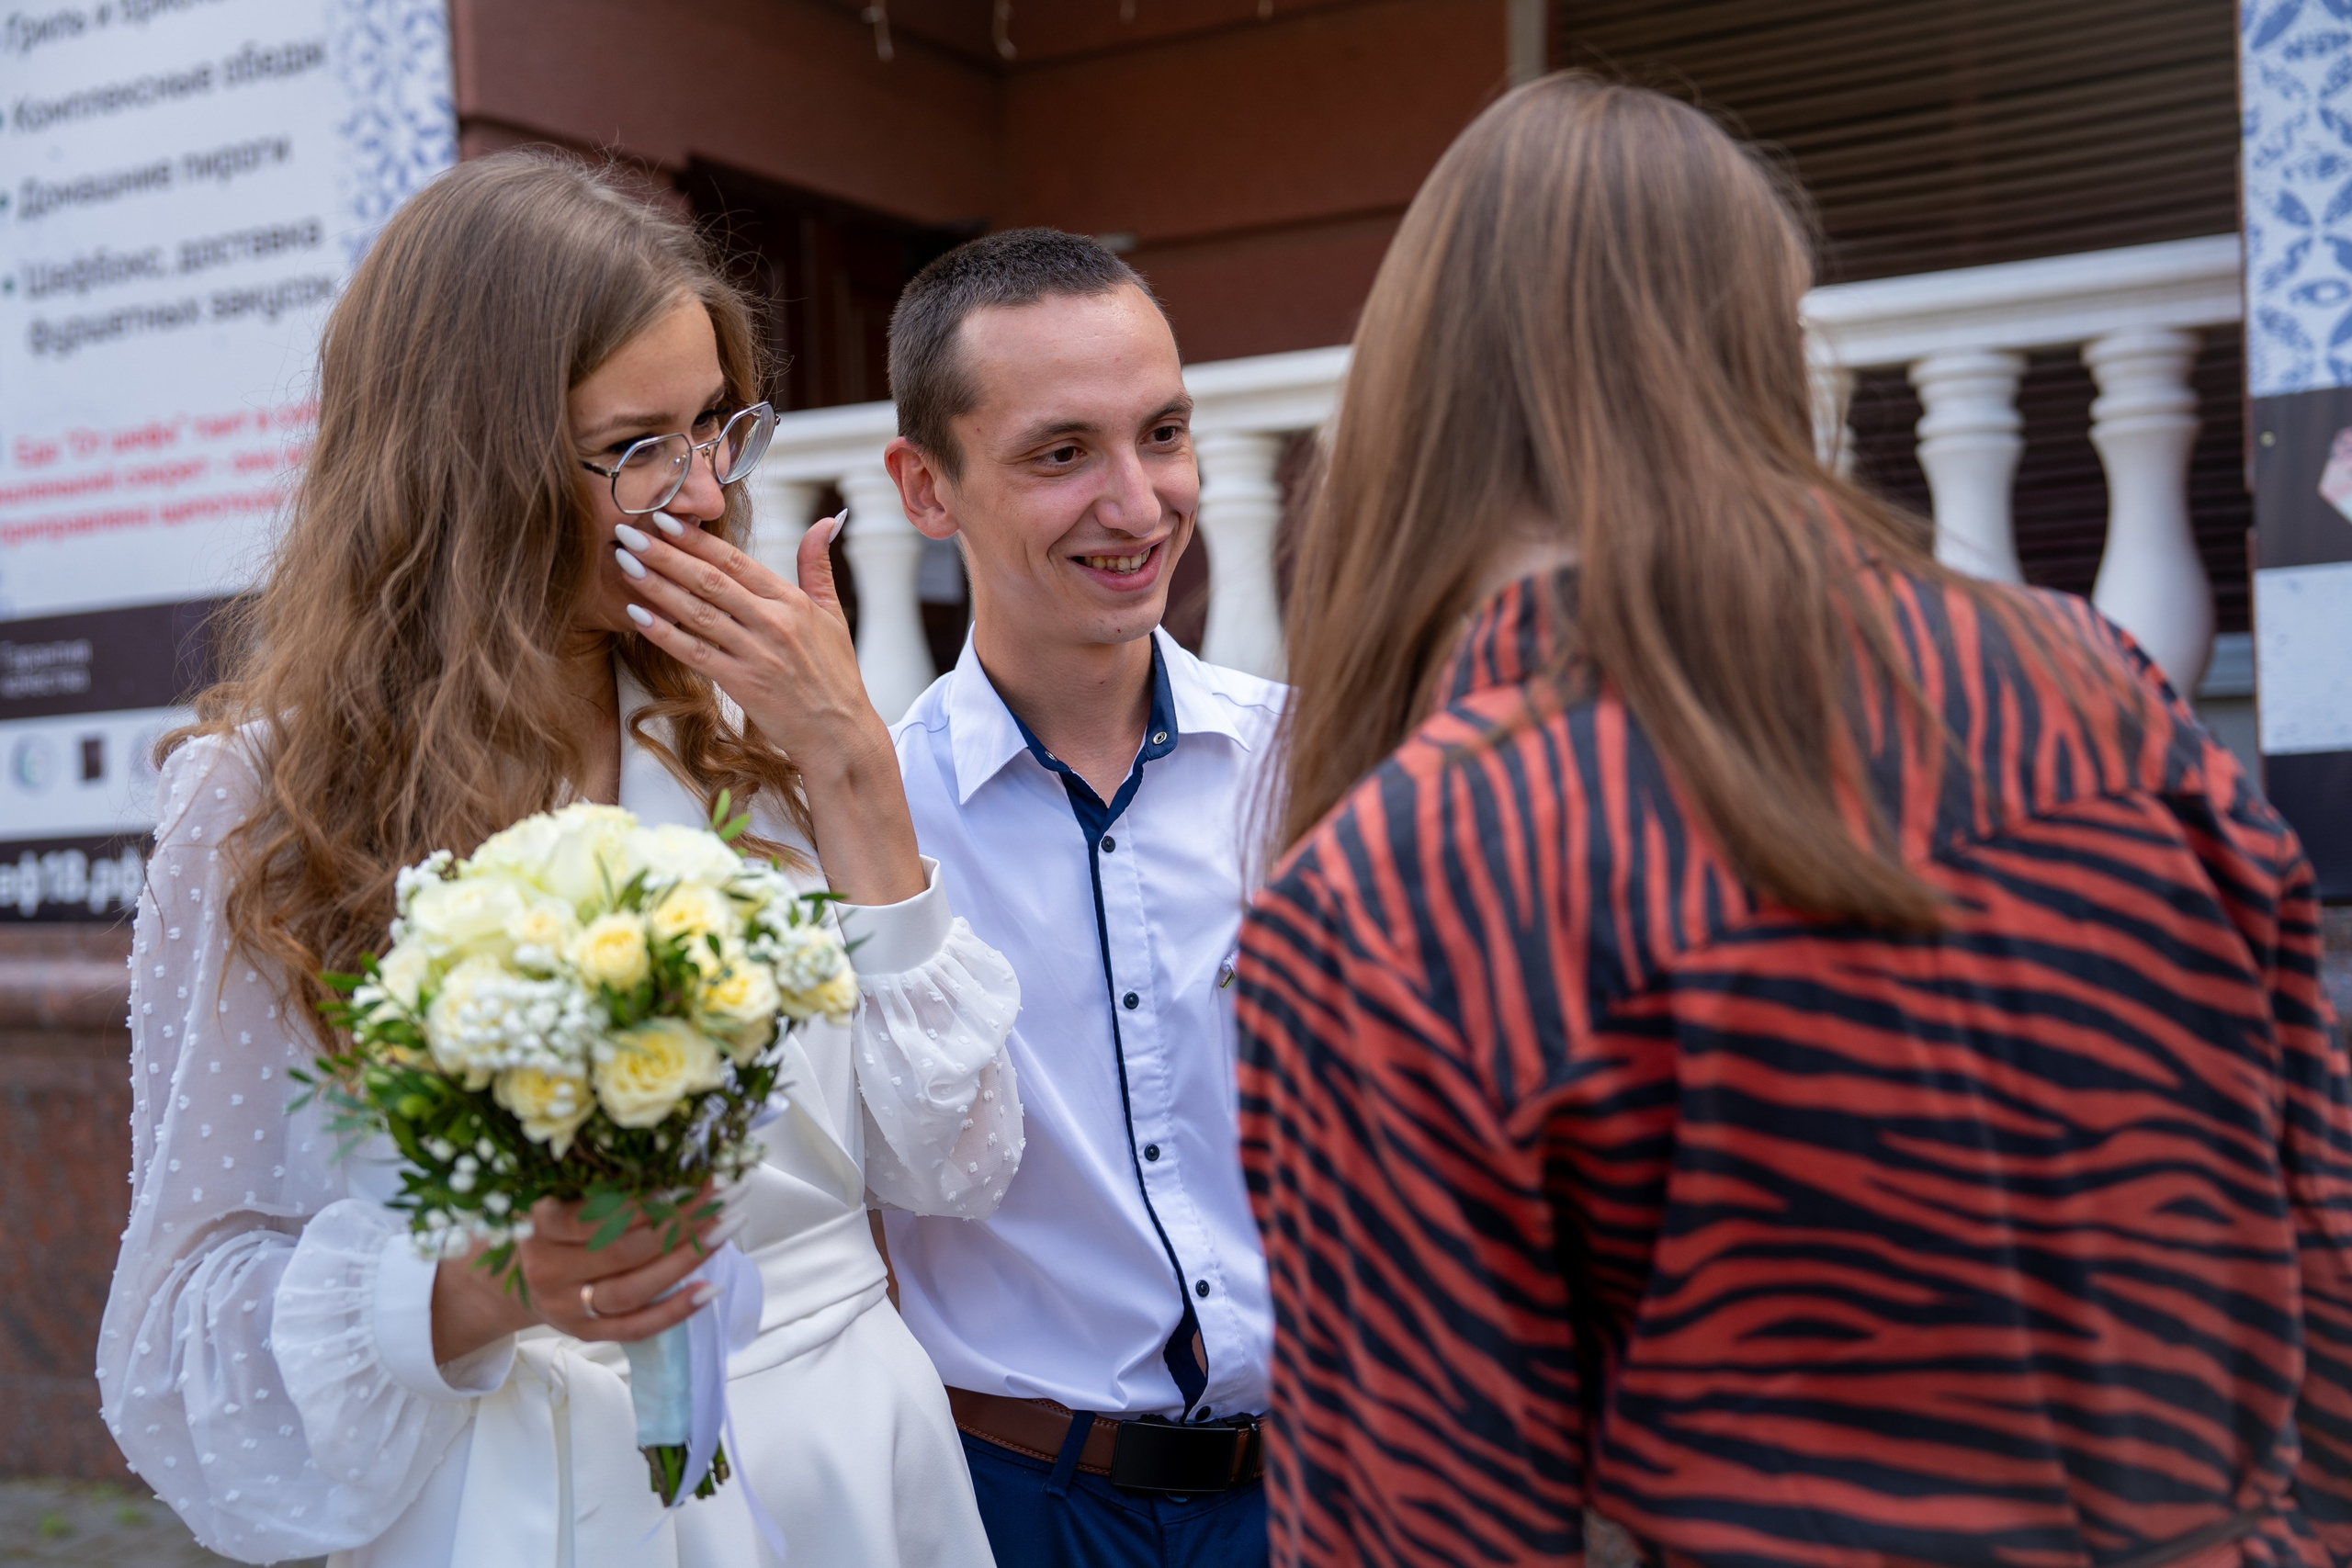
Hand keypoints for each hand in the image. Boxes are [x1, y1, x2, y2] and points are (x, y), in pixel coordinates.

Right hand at [428, 1190, 723, 1362]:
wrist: (502, 1278)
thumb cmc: (543, 1221)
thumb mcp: (551, 1191)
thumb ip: (590, 1177)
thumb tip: (663, 1148)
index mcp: (536, 1225)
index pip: (597, 1215)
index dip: (648, 1197)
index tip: (692, 1174)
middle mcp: (547, 1269)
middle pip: (623, 1250)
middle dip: (680, 1221)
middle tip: (726, 1193)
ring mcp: (565, 1307)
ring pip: (633, 1289)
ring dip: (686, 1258)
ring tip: (727, 1227)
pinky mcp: (584, 1332)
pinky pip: (634, 1328)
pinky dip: (675, 1311)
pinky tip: (711, 1289)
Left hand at [615, 512, 878, 785]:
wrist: (839, 733)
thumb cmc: (835, 675)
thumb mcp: (832, 614)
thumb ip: (818, 565)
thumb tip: (826, 520)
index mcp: (791, 601)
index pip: (735, 560)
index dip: (696, 538)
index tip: (664, 517)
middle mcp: (772, 622)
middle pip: (709, 580)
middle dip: (664, 553)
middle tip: (628, 531)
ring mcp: (756, 653)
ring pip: (697, 612)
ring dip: (656, 586)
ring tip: (624, 563)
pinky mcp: (742, 683)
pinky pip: (694, 653)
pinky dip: (663, 633)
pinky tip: (636, 615)